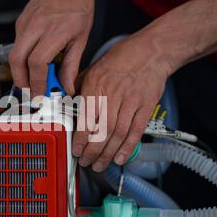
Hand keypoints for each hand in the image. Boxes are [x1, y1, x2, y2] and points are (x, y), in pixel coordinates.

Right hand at [9, 0, 94, 95]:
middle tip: (32, 91)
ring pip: (14, 55)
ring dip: (21, 72)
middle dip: (22, 81)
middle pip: (17, 61)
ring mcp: (25, 23)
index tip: (42, 94)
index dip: (37, 82)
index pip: (37, 63)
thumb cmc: (78, 6)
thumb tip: (67, 87)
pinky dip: (22, 59)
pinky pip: (16, 46)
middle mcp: (36, 26)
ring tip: (35, 79)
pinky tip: (34, 62)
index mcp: (54, 31)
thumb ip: (71, 66)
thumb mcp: (81, 39)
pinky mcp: (20, 23)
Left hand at [72, 30, 177, 172]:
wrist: (150, 51)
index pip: (86, 117)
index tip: (76, 150)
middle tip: (86, 162)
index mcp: (96, 85)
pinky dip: (128, 147)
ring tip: (99, 165)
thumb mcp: (93, 67)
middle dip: (92, 151)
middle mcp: (113, 94)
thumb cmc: (121, 59)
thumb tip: (65, 102)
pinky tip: (120, 158)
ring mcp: (131, 101)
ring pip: (118, 133)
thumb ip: (79, 86)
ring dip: (108, 153)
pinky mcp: (146, 106)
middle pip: (102, 129)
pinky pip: (136, 130)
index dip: (80, 138)